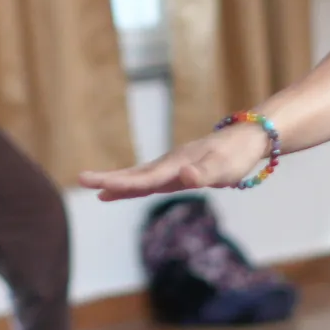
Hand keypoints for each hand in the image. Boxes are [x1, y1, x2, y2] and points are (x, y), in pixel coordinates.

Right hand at [80, 121, 272, 201]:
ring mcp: (172, 167)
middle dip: (108, 180)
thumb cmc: (237, 155)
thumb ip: (203, 173)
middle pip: (134, 175)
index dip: (119, 184)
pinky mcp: (178, 171)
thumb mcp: (224, 168)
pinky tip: (126, 191)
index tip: (95, 186)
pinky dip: (134, 185)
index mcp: (176, 165)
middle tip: (81, 180)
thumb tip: (184, 176)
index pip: (143, 179)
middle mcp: (170, 164)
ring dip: (118, 183)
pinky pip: (150, 179)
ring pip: (139, 177)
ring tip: (96, 191)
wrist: (249, 138)